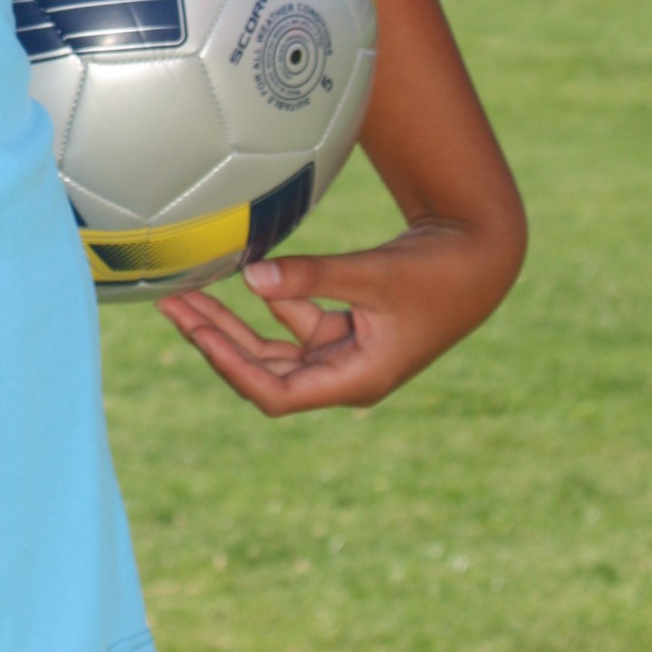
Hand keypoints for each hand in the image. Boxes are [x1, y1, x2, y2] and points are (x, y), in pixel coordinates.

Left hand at [156, 215, 520, 415]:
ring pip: (271, 348)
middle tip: (170, 303)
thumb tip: (251, 278)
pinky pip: (291, 324)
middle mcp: (344, 374)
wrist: (480, 258)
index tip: (196, 333)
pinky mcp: (344, 329)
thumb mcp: (374, 273)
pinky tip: (231, 276)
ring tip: (184, 291)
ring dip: (230, 322)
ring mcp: (342, 353)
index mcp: (356, 379)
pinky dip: (263, 304)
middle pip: (263, 370)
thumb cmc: (437, 273)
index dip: (231, 367)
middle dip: (215, 339)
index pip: (277, 393)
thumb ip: (314, 277)